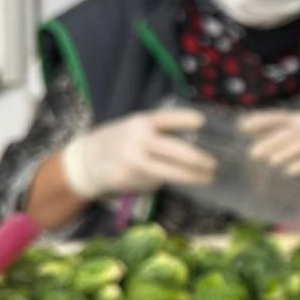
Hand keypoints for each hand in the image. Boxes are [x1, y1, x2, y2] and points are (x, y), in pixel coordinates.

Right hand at [61, 109, 215, 198]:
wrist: (86, 161)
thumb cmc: (120, 141)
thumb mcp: (135, 128)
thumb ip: (158, 134)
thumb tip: (192, 145)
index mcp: (141, 122)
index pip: (167, 118)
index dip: (185, 119)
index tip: (202, 122)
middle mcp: (137, 140)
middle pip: (175, 150)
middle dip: (198, 159)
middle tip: (213, 164)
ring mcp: (133, 160)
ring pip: (170, 171)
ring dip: (192, 177)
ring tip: (207, 178)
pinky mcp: (130, 178)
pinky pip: (157, 180)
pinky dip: (167, 181)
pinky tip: (173, 180)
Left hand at [239, 110, 299, 183]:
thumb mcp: (298, 134)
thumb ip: (278, 135)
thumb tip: (249, 137)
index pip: (278, 116)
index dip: (261, 120)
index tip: (241, 126)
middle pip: (290, 131)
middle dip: (271, 141)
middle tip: (253, 153)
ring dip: (286, 152)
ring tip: (270, 162)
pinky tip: (289, 172)